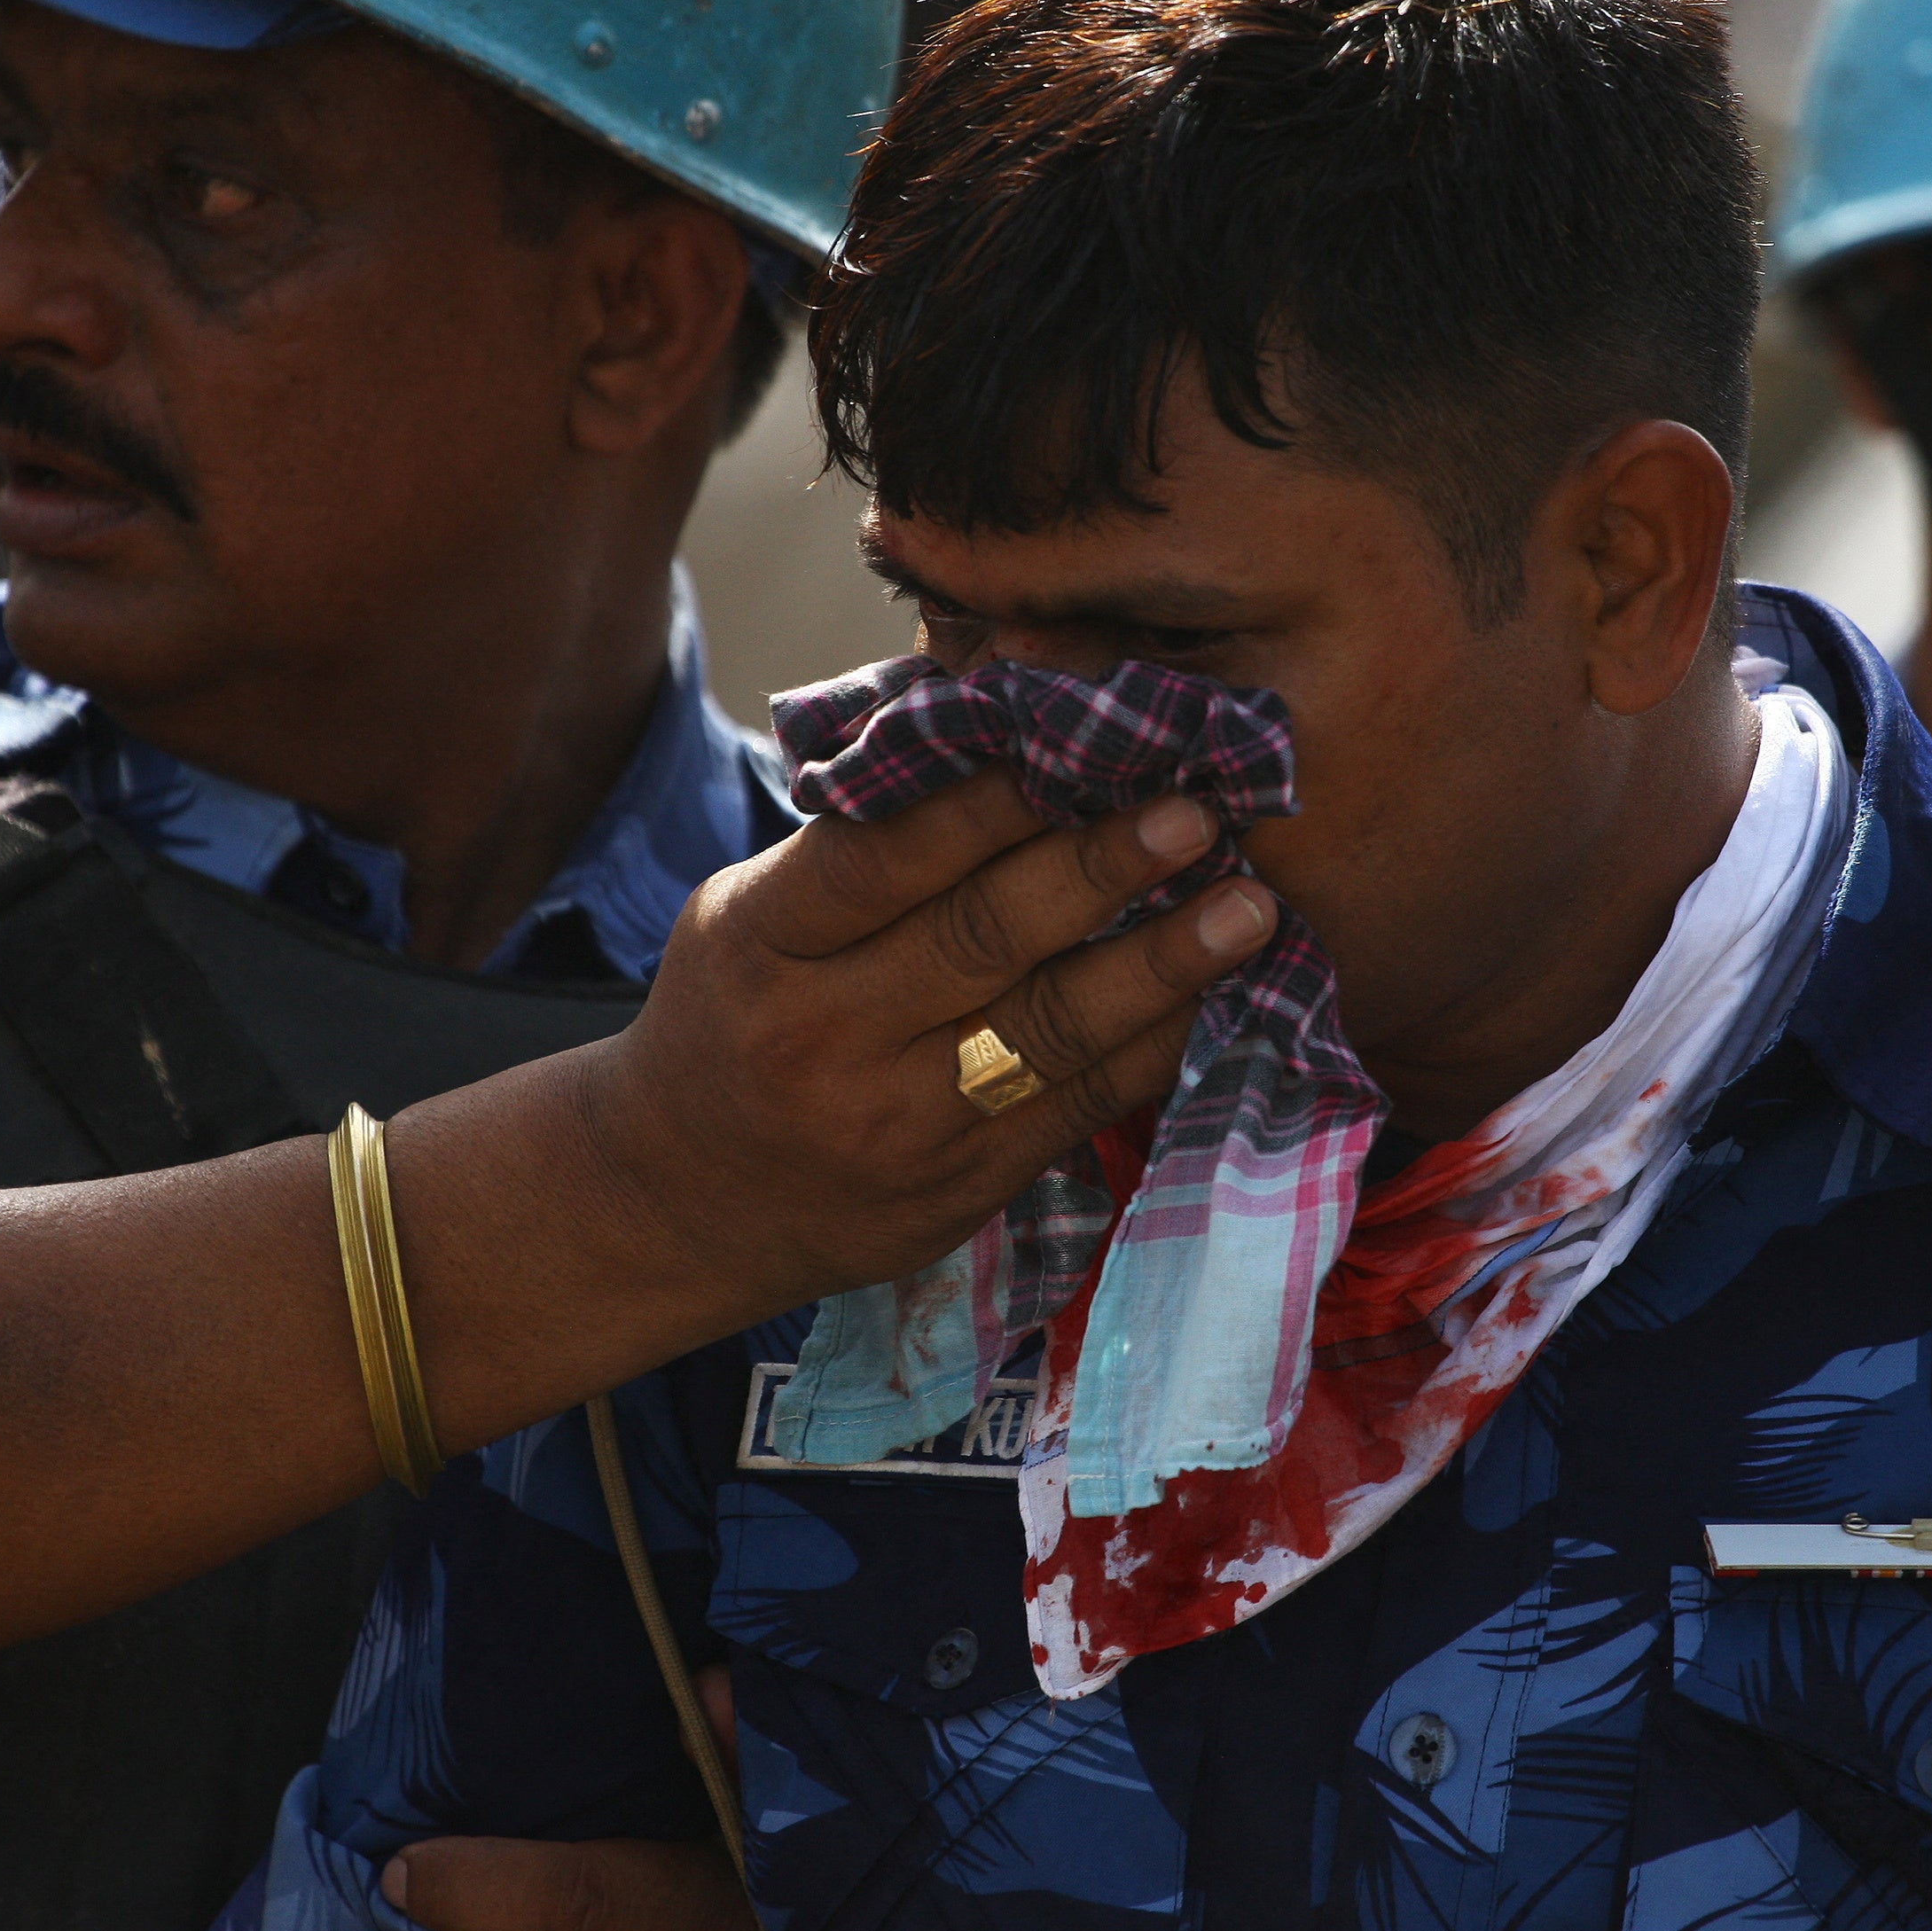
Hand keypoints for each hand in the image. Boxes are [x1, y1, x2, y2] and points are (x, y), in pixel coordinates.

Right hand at [530, 770, 1275, 1316]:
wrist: (682, 1202)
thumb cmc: (733, 1017)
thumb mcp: (745, 915)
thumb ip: (858, 843)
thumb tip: (1001, 728)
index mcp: (759, 943)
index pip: (884, 856)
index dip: (988, 798)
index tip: (1079, 739)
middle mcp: (824, 1035)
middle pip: (983, 936)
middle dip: (1104, 866)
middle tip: (1200, 809)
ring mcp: (896, 1124)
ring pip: (1050, 1031)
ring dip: (1162, 963)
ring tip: (1248, 905)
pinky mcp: (957, 1191)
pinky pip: (1077, 1108)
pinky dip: (1153, 1045)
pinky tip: (1213, 994)